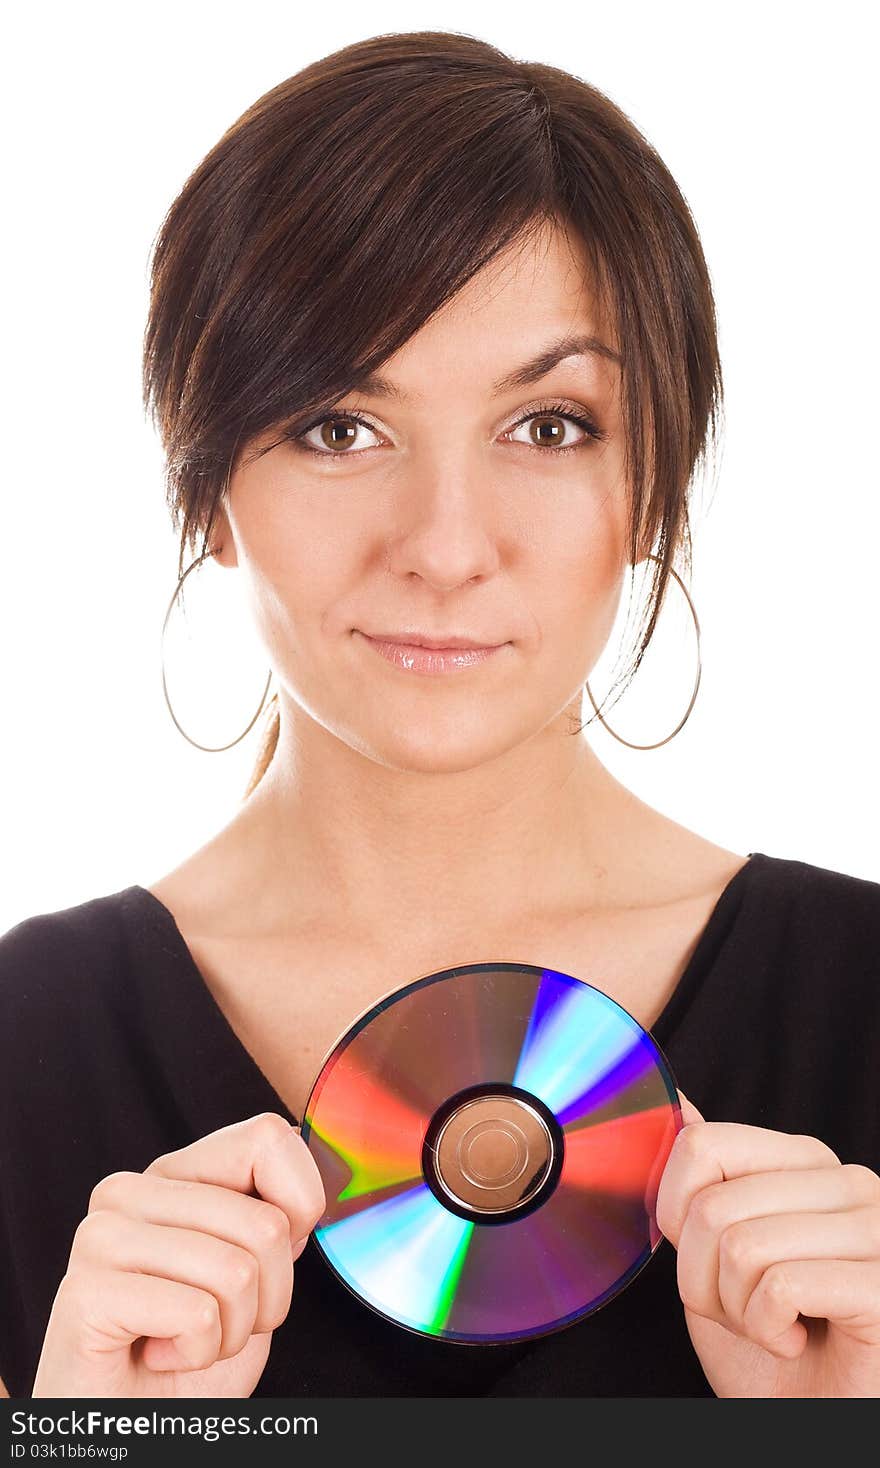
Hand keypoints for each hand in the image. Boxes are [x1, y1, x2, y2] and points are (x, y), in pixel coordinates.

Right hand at [31, 1114, 325, 1397]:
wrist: (134, 1425)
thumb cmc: (191, 1352)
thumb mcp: (253, 1274)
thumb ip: (275, 1217)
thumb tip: (316, 1170)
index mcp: (172, 1173)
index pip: (268, 1137)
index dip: (299, 1206)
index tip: (266, 1260)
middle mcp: (129, 1191)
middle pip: (266, 1223)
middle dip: (268, 1296)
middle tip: (217, 1321)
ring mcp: (100, 1237)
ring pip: (238, 1272)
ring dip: (232, 1332)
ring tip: (187, 1340)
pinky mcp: (86, 1292)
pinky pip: (198, 1315)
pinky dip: (200, 1353)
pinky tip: (160, 1354)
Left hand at [655, 1093, 879, 1396]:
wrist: (812, 1420)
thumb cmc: (769, 1344)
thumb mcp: (716, 1252)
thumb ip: (703, 1179)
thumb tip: (678, 1103)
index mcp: (807, 1160)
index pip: (702, 1145)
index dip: (677, 1218)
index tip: (710, 1261)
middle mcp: (849, 1181)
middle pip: (713, 1206)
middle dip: (705, 1280)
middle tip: (745, 1310)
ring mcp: (876, 1228)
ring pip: (743, 1247)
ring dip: (737, 1311)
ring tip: (774, 1325)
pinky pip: (781, 1287)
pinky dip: (769, 1330)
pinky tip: (799, 1340)